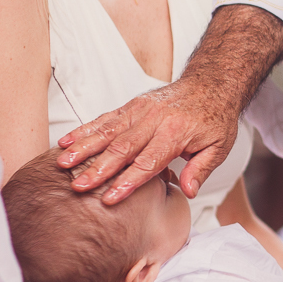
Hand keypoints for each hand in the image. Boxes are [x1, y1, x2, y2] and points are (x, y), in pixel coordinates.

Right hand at [58, 3, 282, 203]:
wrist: (211, 83)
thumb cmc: (215, 118)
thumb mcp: (219, 146)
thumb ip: (201, 169)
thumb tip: (188, 192)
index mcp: (176, 133)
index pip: (149, 161)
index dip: (129, 181)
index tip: (110, 199)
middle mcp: (154, 119)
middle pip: (122, 148)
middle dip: (98, 169)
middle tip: (78, 187)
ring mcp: (140, 110)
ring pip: (107, 131)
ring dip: (84, 148)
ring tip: (63, 163)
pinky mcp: (131, 105)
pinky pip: (105, 118)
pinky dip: (84, 129)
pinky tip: (65, 141)